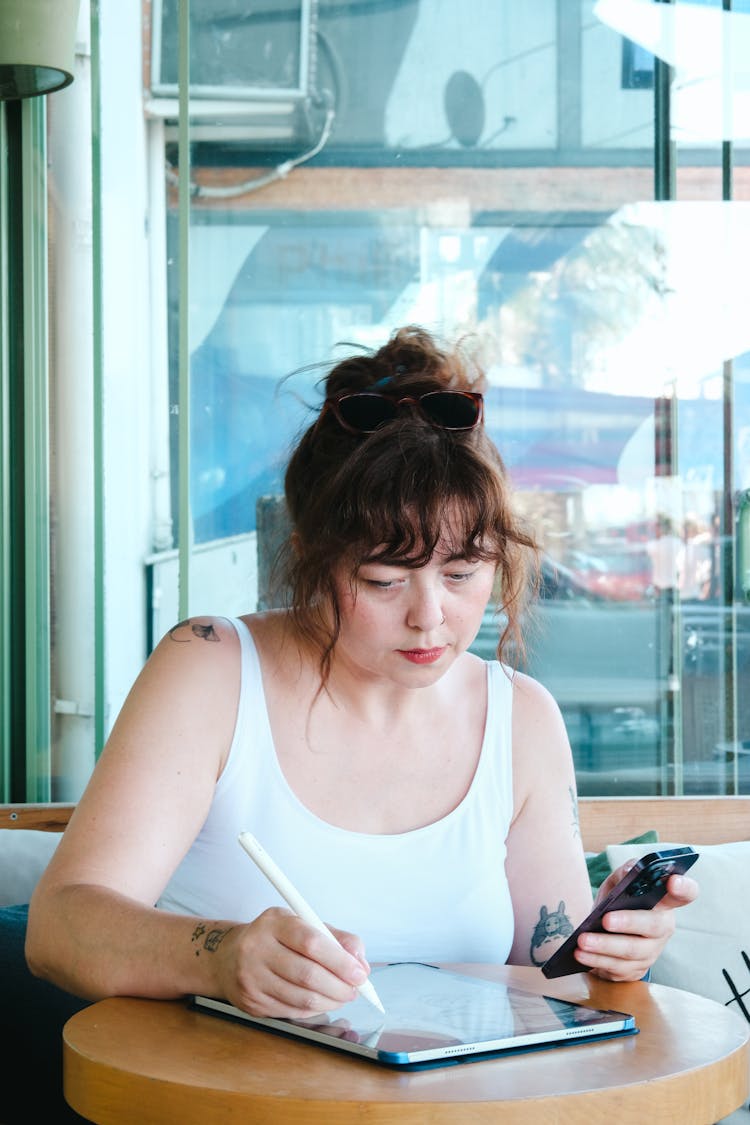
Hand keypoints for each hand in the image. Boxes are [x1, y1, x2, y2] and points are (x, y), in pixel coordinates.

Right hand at [217, 907, 370, 1017]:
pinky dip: (314, 1009)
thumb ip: (335, 938)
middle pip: (308, 975)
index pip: (311, 942)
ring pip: (301, 998)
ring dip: (331, 1001)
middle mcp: (258, 949)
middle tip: (355, 989)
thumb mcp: (302, 924)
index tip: (359, 972)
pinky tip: (322, 1002)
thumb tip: (360, 961)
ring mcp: (252, 978)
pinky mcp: (252, 1002)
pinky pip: (292, 1012)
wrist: (228, 957)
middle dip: (339, 986)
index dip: (340, 961)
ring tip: (342, 996)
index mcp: (274, 923)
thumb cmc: (274, 938)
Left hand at [574, 862, 698, 981]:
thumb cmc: (618, 903)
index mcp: (664, 903)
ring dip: (605, 946)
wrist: (604, 932)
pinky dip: (597, 960)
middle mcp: (663, 928)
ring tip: (583, 941)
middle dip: (629, 922)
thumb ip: (625, 873)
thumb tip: (630, 870)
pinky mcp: (635, 970)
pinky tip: (581, 954)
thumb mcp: (618, 884)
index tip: (673, 881)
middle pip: (653, 926)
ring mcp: (651, 952)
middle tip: (606, 920)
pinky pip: (617, 968)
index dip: (683, 888)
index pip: (685, 894)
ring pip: (631, 952)